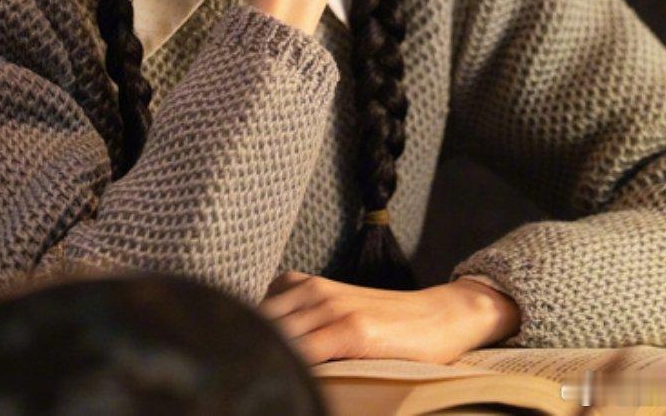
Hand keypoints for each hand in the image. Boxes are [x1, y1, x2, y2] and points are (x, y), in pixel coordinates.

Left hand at [258, 271, 518, 366]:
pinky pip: (311, 351)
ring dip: (264, 357)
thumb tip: (265, 343)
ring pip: (280, 335)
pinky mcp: (354, 331)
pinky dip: (294, 366)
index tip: (226, 358)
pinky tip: (288, 380)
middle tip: (233, 374)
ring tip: (252, 379)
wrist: (440, 315)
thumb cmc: (387, 321)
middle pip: (260, 322)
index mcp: (305, 286)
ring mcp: (333, 309)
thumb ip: (304, 318)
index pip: (254, 308)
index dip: (238, 333)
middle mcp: (313, 291)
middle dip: (246, 346)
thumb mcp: (338, 309)